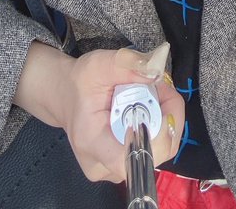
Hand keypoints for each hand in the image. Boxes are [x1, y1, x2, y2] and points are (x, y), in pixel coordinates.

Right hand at [14, 41, 184, 182]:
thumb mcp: (99, 63)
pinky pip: (152, 151)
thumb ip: (127, 64)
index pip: (130, 158)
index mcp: (92, 143)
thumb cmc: (80, 82)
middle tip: (162, 87)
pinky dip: (158, 128)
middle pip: (151, 156)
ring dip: (164, 122)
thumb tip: (156, 72)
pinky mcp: (122, 167)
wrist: (68, 96)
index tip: (165, 104)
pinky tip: (149, 107)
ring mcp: (112, 171)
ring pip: (156, 154)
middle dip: (167, 118)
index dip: (157, 138)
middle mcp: (102, 166)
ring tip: (153, 94)